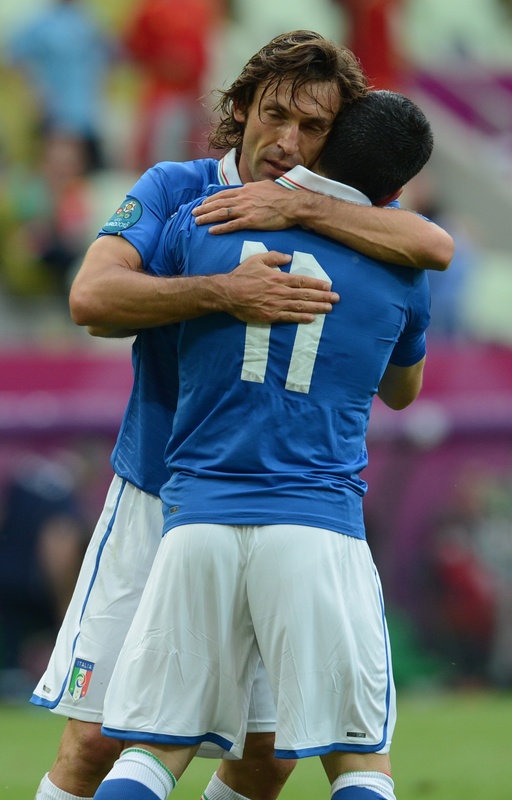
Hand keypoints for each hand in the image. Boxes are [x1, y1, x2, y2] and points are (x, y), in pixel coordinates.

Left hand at [192, 181, 298, 233]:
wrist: (292, 205)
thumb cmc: (281, 196)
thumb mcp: (264, 186)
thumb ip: (253, 188)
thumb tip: (249, 188)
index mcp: (245, 189)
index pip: (223, 194)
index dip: (211, 199)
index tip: (203, 203)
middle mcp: (242, 198)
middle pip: (218, 203)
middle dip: (204, 208)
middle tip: (194, 213)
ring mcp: (245, 210)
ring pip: (221, 213)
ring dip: (207, 217)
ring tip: (197, 221)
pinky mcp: (250, 221)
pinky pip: (231, 225)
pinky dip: (220, 228)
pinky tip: (211, 231)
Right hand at [219, 250, 338, 323]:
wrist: (227, 293)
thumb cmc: (241, 275)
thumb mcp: (257, 259)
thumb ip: (274, 257)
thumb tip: (288, 257)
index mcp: (278, 278)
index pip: (302, 281)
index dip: (317, 284)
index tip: (329, 286)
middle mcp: (280, 291)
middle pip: (305, 294)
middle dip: (323, 297)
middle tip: (336, 299)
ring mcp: (276, 304)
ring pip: (300, 306)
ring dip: (316, 307)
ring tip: (329, 309)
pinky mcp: (270, 315)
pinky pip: (289, 317)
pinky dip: (301, 318)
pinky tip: (312, 318)